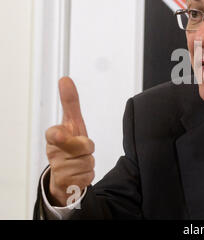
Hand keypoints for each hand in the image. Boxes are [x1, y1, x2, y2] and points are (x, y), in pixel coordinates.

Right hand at [45, 77, 94, 205]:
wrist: (65, 175)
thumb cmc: (69, 144)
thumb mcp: (72, 122)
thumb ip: (70, 102)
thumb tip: (65, 79)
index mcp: (53, 137)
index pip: (55, 133)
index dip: (59, 135)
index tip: (60, 134)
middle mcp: (53, 153)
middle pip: (85, 146)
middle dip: (88, 146)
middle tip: (80, 148)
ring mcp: (58, 170)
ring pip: (89, 161)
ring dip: (89, 161)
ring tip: (79, 161)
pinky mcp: (67, 184)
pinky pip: (89, 175)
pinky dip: (88, 174)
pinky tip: (78, 174)